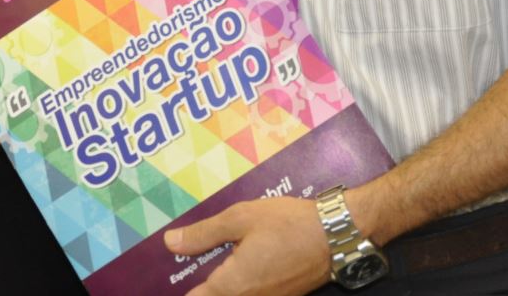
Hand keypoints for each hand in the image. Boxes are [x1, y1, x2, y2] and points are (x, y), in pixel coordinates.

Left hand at [165, 197, 330, 295]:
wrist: (337, 234)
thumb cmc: (287, 223)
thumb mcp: (241, 218)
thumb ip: (203, 234)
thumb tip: (170, 244)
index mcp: (232, 286)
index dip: (185, 288)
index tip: (172, 274)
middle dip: (203, 285)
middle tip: (194, 260)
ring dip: (222, 285)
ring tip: (214, 259)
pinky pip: (252, 295)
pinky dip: (240, 285)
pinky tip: (240, 262)